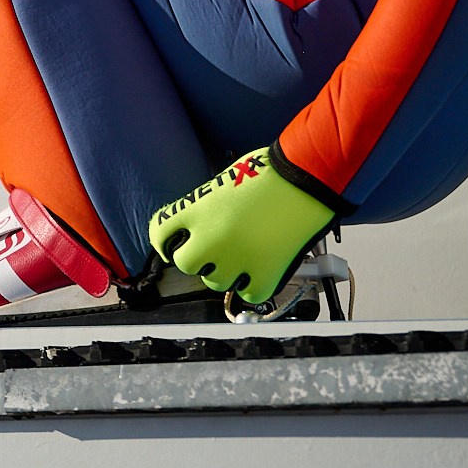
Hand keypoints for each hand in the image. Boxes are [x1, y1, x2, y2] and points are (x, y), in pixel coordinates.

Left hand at [146, 147, 332, 305]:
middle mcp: (211, 238)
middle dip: (197, 258)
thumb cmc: (271, 172)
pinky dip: (253, 286)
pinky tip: (259, 271)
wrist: (307, 177)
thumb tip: (200, 227)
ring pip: (216, 282)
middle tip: (213, 251)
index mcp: (198, 210)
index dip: (166, 241)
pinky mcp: (265, 275)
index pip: (160, 233)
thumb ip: (206, 208)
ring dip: (226, 272)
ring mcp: (237, 259)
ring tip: (243, 255)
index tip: (172, 245)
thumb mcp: (224, 182)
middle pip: (186, 264)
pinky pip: (249, 295)